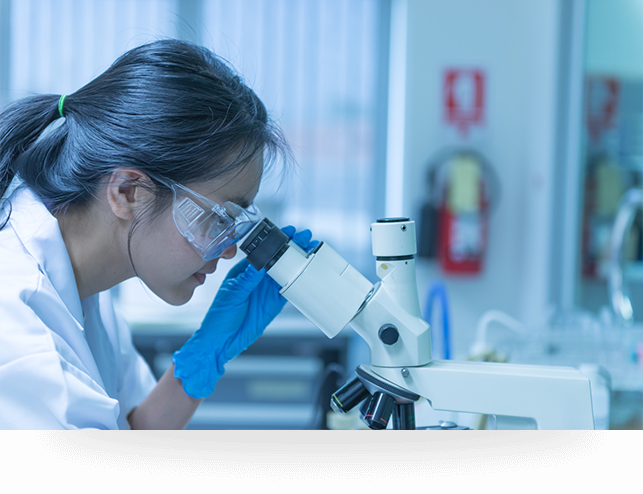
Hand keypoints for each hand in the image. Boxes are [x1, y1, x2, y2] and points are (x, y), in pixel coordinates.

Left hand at [173, 226, 317, 398]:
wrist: (222, 342)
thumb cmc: (219, 316)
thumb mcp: (233, 294)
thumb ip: (248, 280)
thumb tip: (259, 264)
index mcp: (244, 270)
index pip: (263, 250)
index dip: (276, 240)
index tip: (288, 231)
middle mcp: (258, 278)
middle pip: (278, 258)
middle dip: (293, 247)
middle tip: (306, 238)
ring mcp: (267, 290)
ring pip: (287, 272)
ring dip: (299, 262)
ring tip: (312, 251)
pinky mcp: (275, 303)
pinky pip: (290, 290)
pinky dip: (299, 282)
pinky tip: (308, 274)